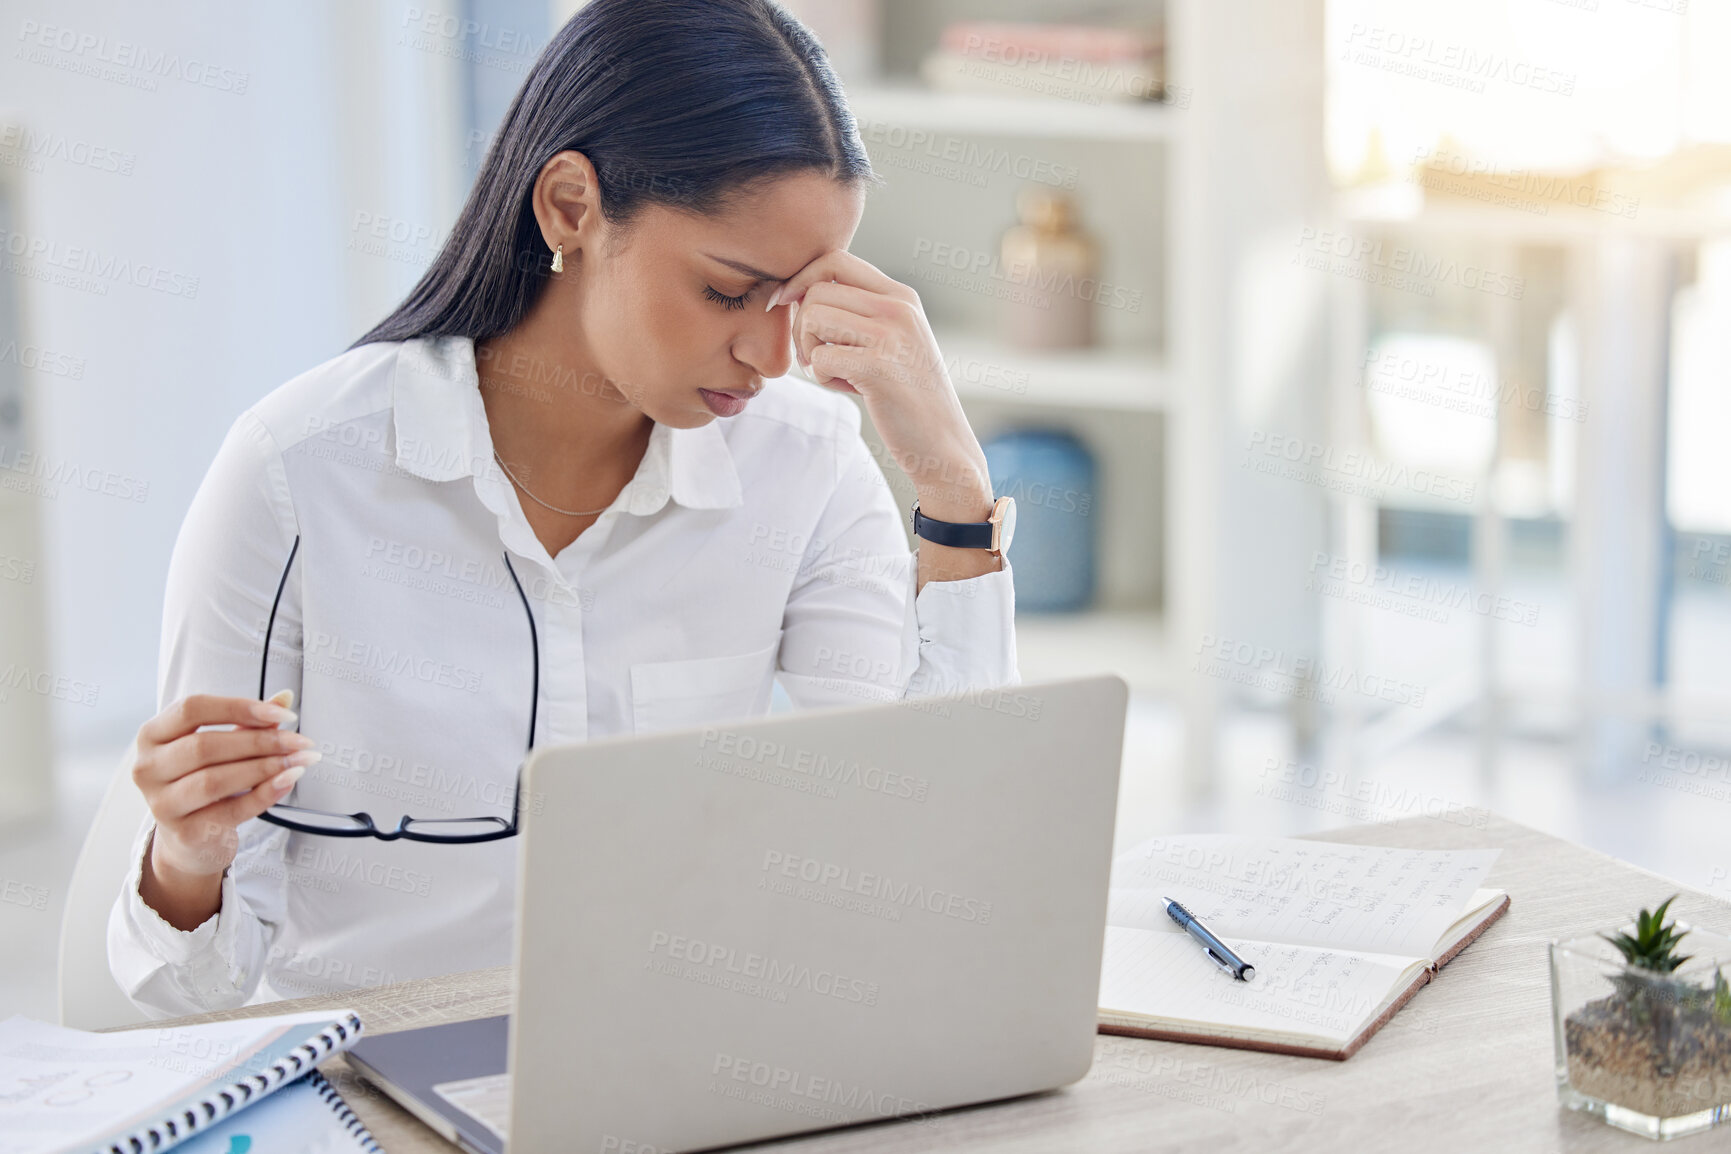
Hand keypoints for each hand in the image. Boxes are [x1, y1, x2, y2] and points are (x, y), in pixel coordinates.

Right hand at [133, 691, 316, 928]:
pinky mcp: (184, 833)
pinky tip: (289, 780)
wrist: (190, 840)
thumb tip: (285, 698)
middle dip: (261, 741)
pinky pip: (231, 810)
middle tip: (301, 742)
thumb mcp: (224, 746)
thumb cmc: (205, 781)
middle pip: (206, 745)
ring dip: (266, 767)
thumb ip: (250, 722)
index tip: (285, 715)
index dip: (240, 707)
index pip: (192, 709)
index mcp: (152, 735)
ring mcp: (161, 804)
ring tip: (301, 761)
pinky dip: (264, 793)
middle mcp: (148, 768)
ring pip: (215, 779)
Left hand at [773, 251, 992, 518]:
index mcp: (901, 296)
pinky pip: (820, 359)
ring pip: (813, 319)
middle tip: (816, 357)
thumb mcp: (894, 340)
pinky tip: (849, 390)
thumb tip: (800, 291)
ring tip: (835, 373)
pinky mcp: (878, 367)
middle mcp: (898, 307)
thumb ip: (860, 313)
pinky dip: (823, 378)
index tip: (786, 304)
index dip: (801, 278)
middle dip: (801, 326)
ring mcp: (890, 335)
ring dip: (810, 351)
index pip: (835, 260)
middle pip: (816, 291)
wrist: (943, 443)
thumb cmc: (909, 395)